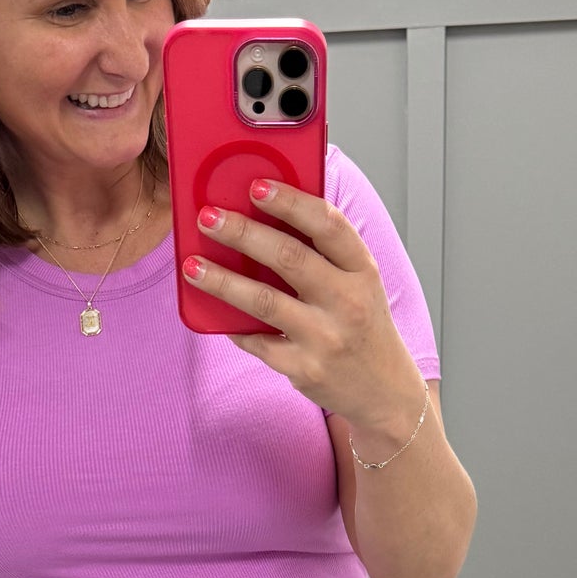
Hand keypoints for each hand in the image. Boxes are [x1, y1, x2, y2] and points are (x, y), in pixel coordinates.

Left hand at [183, 180, 427, 432]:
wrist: (384, 391)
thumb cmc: (362, 326)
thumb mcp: (359, 284)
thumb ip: (323, 254)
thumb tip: (263, 218)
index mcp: (362, 270)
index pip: (327, 225)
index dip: (290, 202)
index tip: (256, 186)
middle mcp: (348, 302)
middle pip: (288, 257)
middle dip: (242, 233)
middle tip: (207, 217)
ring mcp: (326, 338)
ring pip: (264, 301)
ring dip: (222, 280)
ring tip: (192, 265)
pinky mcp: (305, 369)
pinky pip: (258, 342)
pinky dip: (234, 326)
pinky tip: (215, 312)